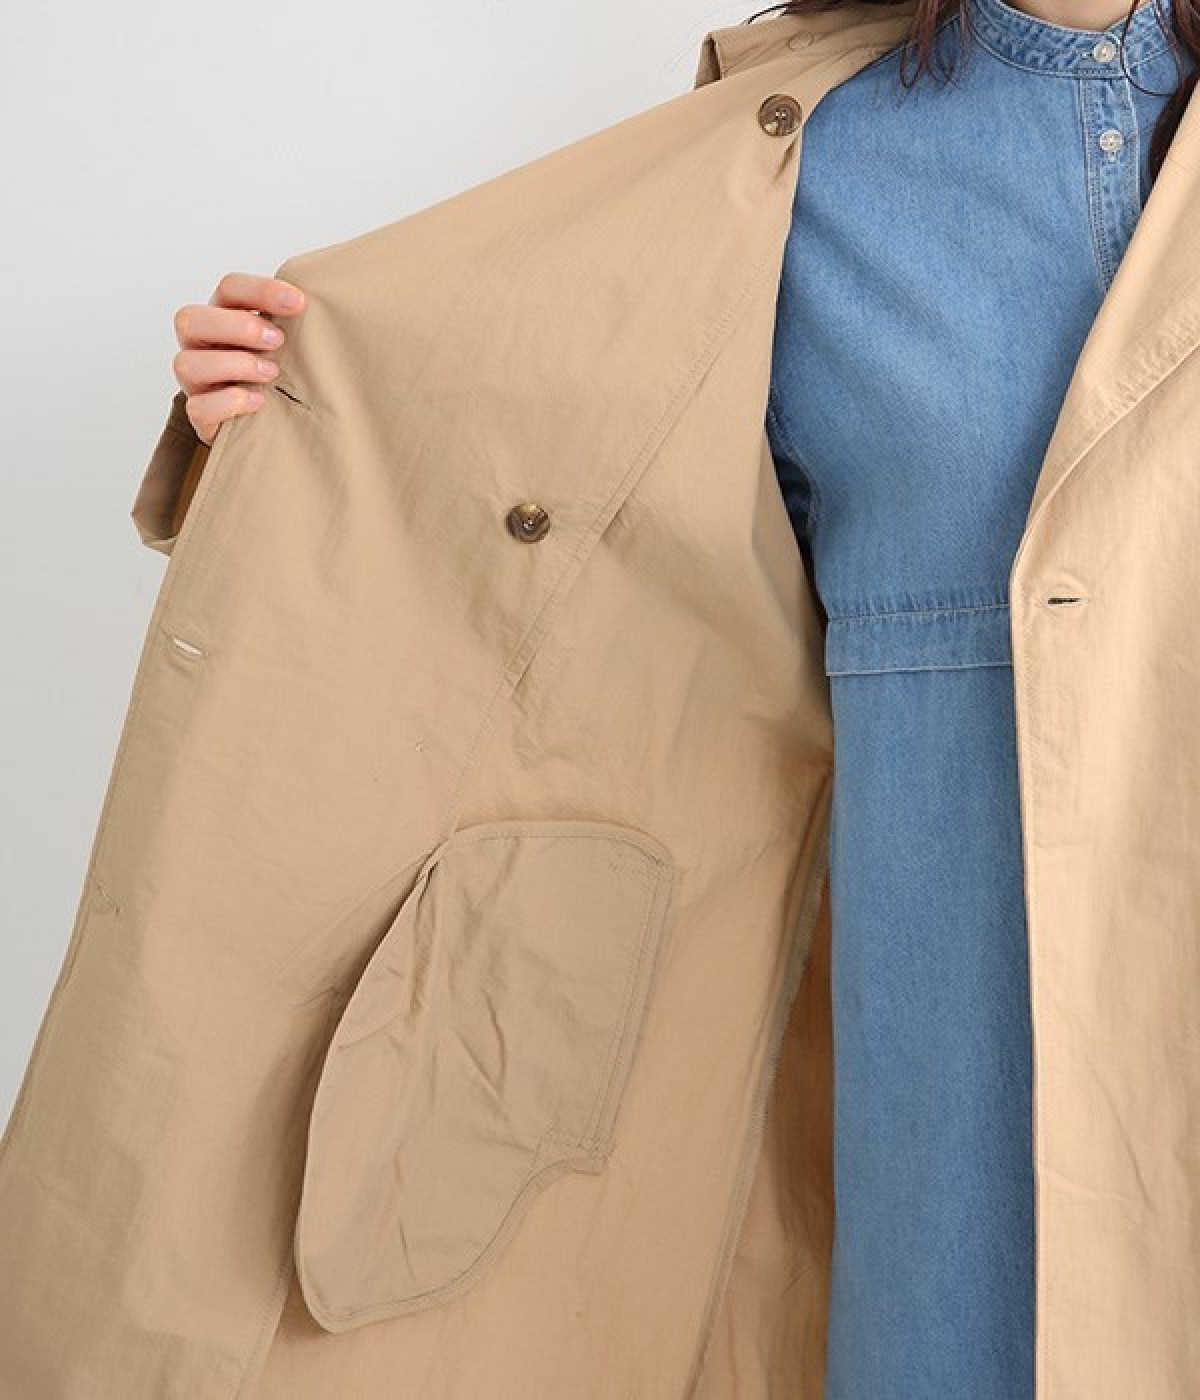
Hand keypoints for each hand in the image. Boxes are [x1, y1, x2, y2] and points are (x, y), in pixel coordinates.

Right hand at [171, 273, 306, 445]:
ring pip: (187, 363)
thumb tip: (325, 302)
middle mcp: (199, 345)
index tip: (298, 302)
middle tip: (278, 340)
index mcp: (221, 316)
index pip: (228, 289)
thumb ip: (291, 321)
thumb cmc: (273, 371)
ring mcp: (195, 381)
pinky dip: (230, 402)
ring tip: (271, 373)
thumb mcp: (283, 341)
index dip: (261, 290)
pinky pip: (199, 407)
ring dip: (235, 364)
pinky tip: (259, 401)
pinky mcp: (199, 414)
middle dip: (238, 326)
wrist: (265, 421)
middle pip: (191, 320)